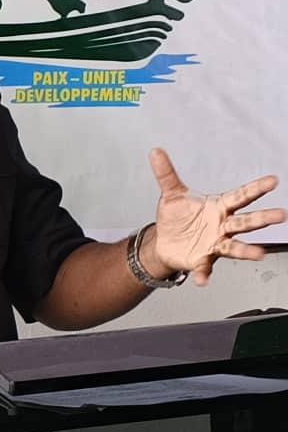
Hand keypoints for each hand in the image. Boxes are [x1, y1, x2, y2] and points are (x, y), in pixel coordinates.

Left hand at [147, 148, 285, 285]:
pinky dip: (203, 274)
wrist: (165, 241)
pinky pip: (204, 267)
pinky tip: (202, 280)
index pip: (240, 196)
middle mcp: (222, 226)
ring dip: (246, 250)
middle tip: (281, 215)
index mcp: (218, 207)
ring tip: (258, 253)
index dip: (256, 188)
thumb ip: (166, 173)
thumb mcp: (171, 193)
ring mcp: (215, 244)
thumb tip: (156, 152)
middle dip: (262, 218)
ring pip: (234, 247)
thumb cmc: (177, 218)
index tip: (273, 180)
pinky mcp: (202, 260)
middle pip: (245, 222)